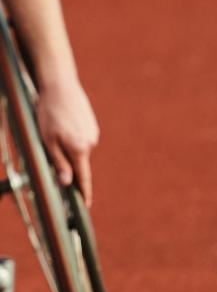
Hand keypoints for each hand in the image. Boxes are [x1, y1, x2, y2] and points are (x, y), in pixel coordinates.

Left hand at [35, 77, 99, 206]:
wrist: (60, 85)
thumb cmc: (49, 113)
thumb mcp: (48, 141)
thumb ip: (59, 163)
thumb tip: (66, 182)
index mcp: (79, 148)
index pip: (83, 178)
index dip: (84, 193)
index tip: (86, 206)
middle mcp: (90, 142)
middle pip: (78, 162)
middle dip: (67, 161)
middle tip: (51, 142)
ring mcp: (93, 132)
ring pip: (79, 149)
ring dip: (68, 146)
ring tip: (55, 128)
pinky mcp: (92, 124)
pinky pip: (81, 137)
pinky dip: (72, 136)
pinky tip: (63, 122)